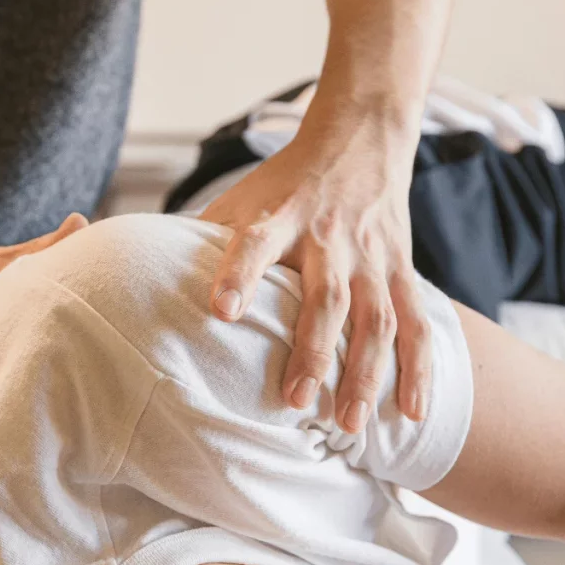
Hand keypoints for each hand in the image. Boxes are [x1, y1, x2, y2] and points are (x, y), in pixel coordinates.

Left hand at [200, 134, 428, 433]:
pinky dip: (417, 369)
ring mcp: (371, 256)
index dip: (238, 275)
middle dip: (312, 351)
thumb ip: (204, 241)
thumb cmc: (284, 182)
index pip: (254, 244)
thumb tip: (146, 284)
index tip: (221, 311)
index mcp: (279, 217)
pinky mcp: (401, 269)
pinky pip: (416, 323)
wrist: (359, 139)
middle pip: (326, 298)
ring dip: (365, 374)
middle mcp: (329, 238)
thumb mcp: (241, 198)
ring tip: (346, 425)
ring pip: (375, 319)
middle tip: (293, 401)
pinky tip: (412, 413)